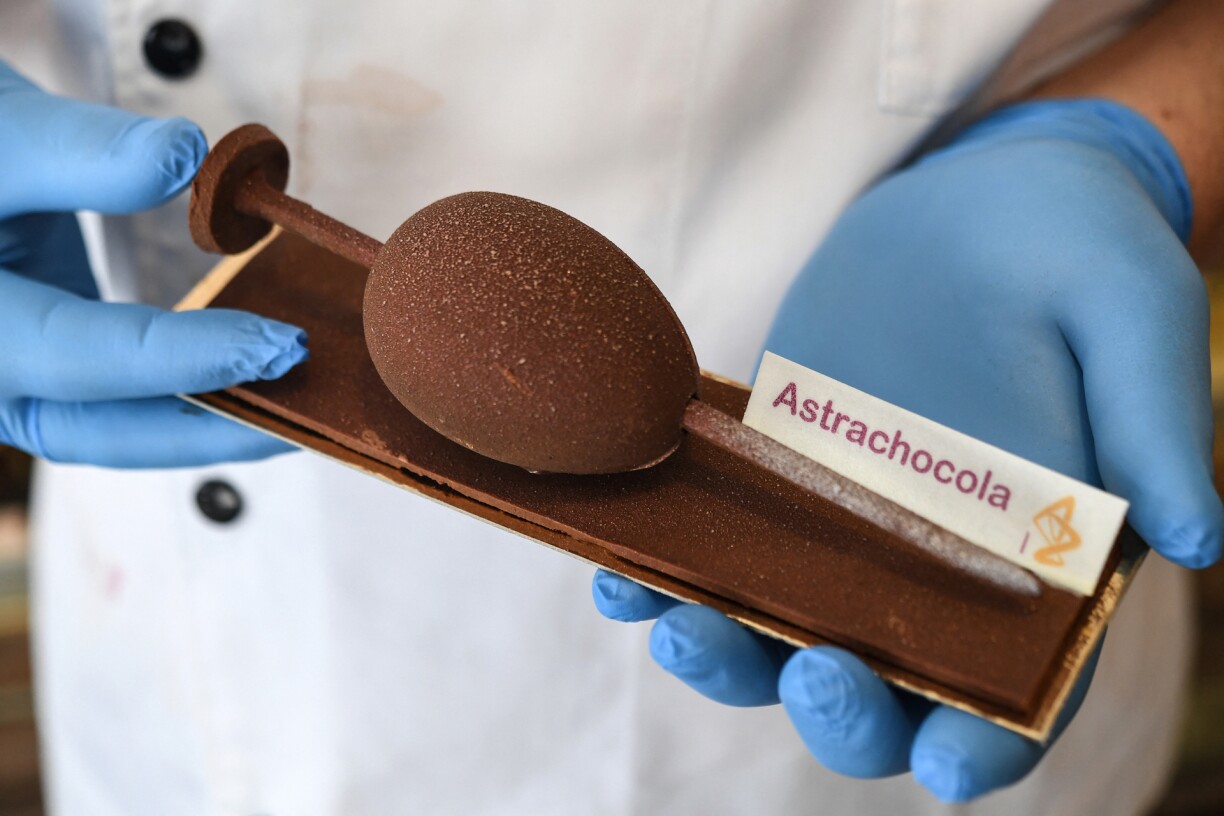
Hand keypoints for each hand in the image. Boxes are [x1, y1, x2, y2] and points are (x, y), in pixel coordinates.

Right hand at [0, 62, 306, 467]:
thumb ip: (80, 148)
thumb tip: (186, 159)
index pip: (88, 358)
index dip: (192, 357)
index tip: (283, 345)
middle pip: (103, 432)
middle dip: (212, 430)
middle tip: (309, 417)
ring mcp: (14, 377)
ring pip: (113, 429)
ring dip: (206, 423)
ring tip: (296, 409)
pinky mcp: (48, 361)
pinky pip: (119, 400)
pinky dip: (185, 392)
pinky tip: (252, 377)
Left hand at [594, 98, 1221, 799]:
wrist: (976, 199)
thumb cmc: (1078, 250)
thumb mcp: (1134, 311)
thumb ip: (1157, 419)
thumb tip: (1197, 535)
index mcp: (1040, 565)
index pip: (1020, 691)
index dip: (988, 743)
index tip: (945, 761)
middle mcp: (933, 572)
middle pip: (882, 684)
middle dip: (839, 707)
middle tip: (809, 671)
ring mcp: (845, 532)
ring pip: (779, 631)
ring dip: (725, 650)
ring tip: (676, 623)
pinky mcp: (779, 481)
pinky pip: (718, 547)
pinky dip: (669, 569)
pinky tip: (623, 570)